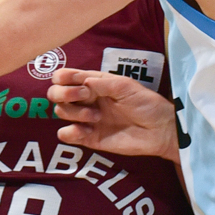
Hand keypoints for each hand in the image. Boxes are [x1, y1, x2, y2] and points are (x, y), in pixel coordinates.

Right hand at [49, 69, 178, 159]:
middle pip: (55, 93)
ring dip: (74, 112)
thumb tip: (81, 83)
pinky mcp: (88, 138)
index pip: (65, 76)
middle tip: (84, 96)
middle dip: (63, 93)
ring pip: (60, 112)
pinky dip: (70, 132)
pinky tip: (87, 131)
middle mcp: (86, 99)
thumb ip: (101, 83)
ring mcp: (86, 119)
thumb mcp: (125, 86)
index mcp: (94, 83)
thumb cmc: (146, 104)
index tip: (81, 84)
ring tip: (96, 117)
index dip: (64, 77)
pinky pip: (65, 135)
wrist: (159, 130)